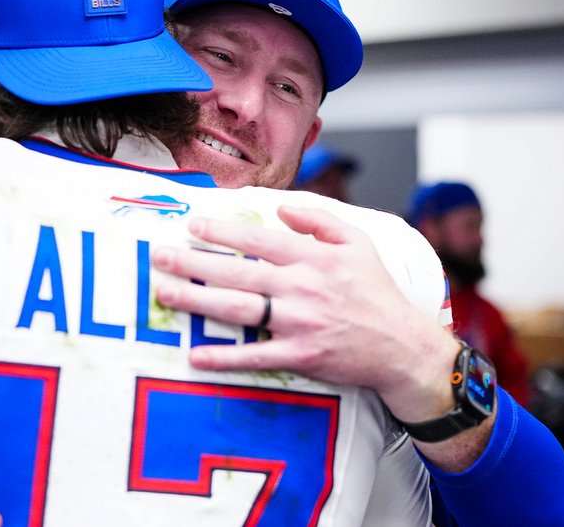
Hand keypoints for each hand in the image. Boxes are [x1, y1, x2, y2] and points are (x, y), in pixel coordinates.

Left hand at [152, 206, 458, 423]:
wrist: (403, 346)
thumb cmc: (378, 292)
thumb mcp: (358, 242)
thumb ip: (319, 220)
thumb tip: (282, 207)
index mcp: (313, 258)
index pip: (258, 239)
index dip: (222, 231)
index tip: (192, 225)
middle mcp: (302, 288)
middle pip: (238, 272)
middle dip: (194, 262)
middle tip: (160, 256)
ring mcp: (299, 323)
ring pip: (239, 309)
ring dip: (198, 300)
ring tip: (165, 292)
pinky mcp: (300, 356)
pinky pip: (254, 356)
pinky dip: (224, 357)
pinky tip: (195, 354)